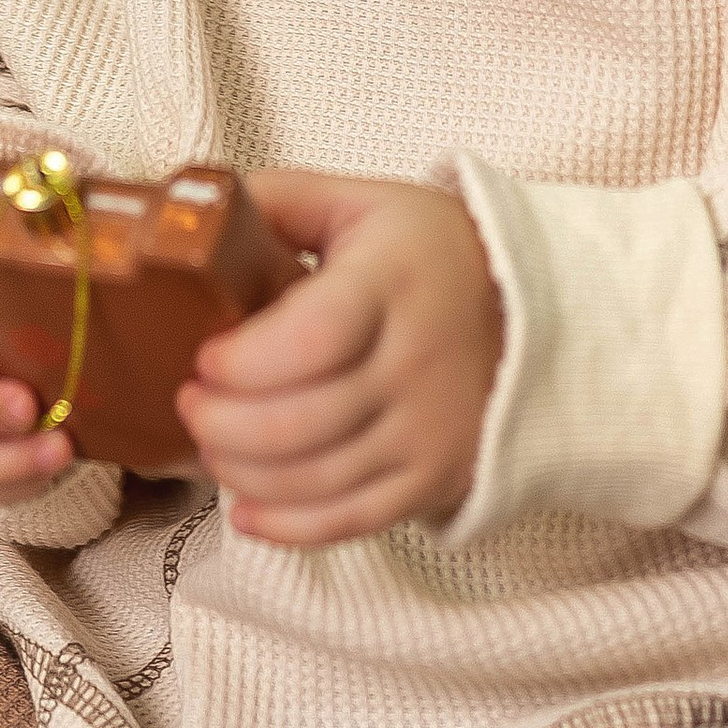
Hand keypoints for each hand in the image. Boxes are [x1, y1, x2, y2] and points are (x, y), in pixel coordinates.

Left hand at [174, 171, 501, 546]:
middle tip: (191, 404)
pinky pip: (351, 522)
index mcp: (394, 280)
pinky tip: (245, 510)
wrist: (535, 312)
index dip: (246, 361)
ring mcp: (429, 429)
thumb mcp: (365, 204)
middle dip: (222, 424)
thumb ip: (281, 201)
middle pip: (302, 421)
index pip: (314, 337)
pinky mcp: (433, 479)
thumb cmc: (430, 255)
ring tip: (211, 443)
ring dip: (241, 473)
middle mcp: (418, 361)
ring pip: (317, 479)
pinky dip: (286, 526)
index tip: (206, 356)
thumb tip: (199, 212)